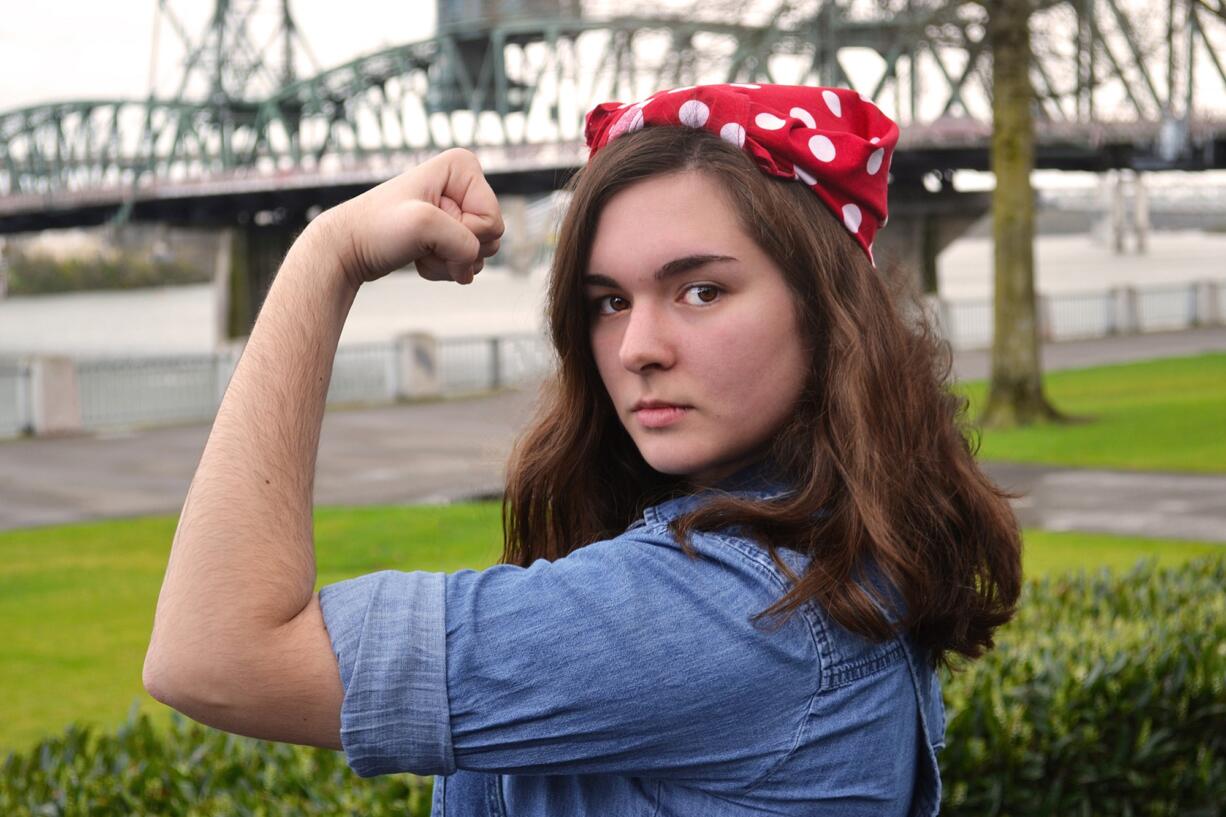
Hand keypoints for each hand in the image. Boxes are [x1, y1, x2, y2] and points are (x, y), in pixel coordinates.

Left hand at [311, 148, 504, 288]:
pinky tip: (419, 257)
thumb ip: (464, 244)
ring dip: (449, 262)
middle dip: (458, 250)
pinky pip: (466, 261)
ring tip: (419, 249)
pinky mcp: (447, 231)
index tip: (430, 227)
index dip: (465, 234)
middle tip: (424, 242)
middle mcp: (462, 184)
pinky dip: (443, 268)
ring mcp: (456, 209)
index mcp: (462, 167)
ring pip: (479, 253)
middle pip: (491, 238)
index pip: (492, 220)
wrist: (347, 248)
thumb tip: (471, 268)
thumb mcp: (423, 225)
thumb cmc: (376, 228)